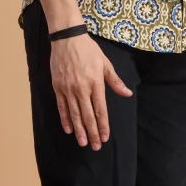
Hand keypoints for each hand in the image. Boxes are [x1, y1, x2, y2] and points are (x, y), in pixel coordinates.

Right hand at [50, 35, 132, 149]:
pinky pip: (62, 107)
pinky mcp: (58, 87)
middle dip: (92, 133)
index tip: (105, 137)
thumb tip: (127, 93)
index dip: (103, 125)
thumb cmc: (88, 50)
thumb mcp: (105, 64)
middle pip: (88, 116)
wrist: (67, 39)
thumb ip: (115, 81)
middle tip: (95, 146)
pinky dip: (65, 119)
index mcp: (96, 84)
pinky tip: (68, 129)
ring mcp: (68, 89)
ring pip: (75, 114)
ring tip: (82, 142)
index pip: (100, 110)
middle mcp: (82, 89)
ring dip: (79, 130)